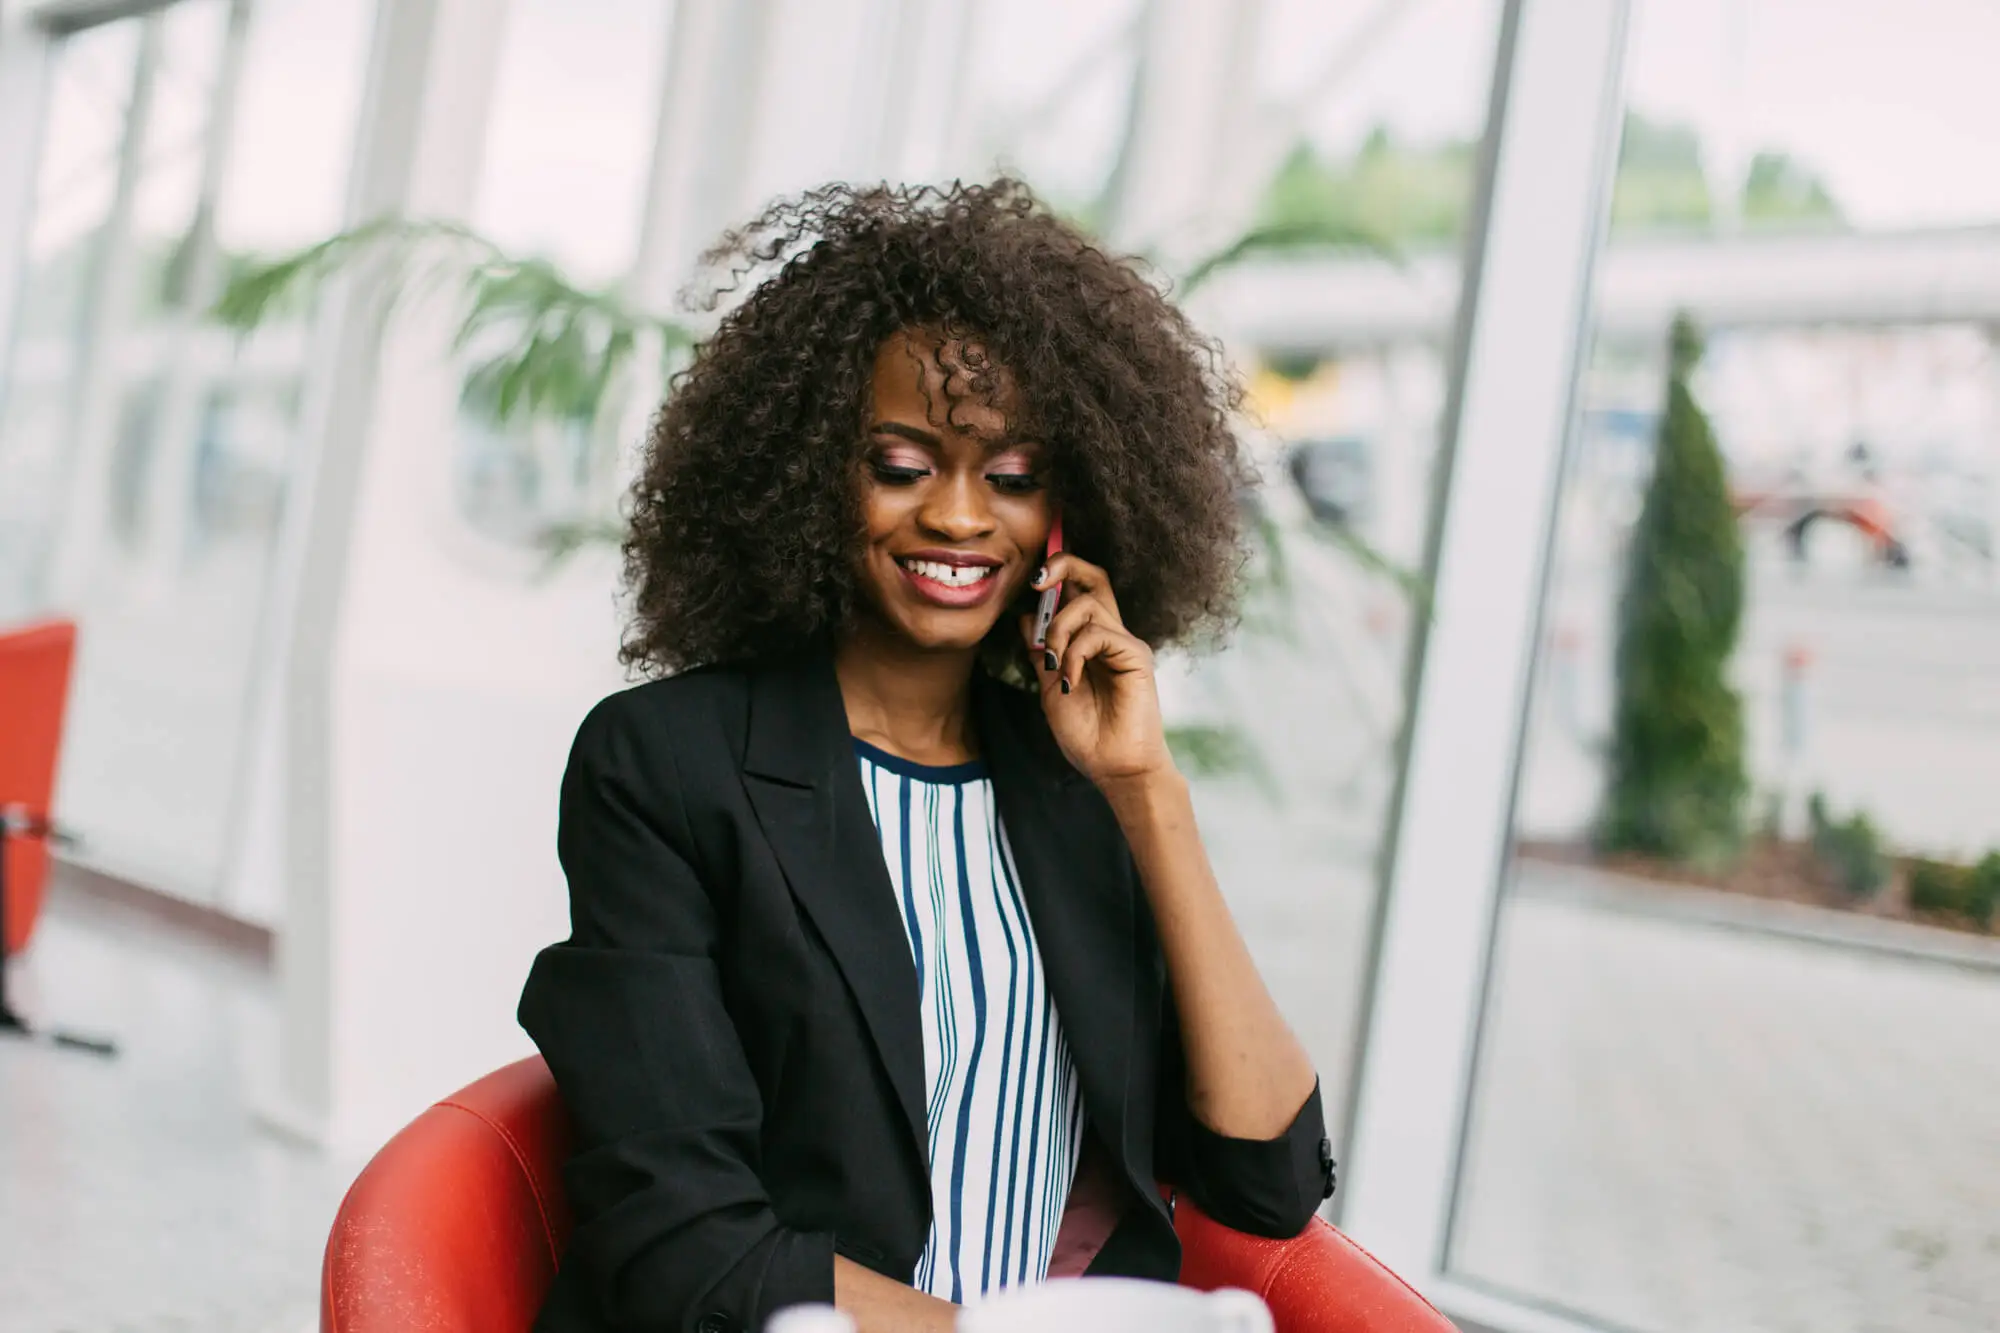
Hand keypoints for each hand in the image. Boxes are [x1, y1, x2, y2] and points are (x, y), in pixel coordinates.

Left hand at [1020, 554, 1174, 789]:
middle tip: (1037, 582)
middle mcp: (1111, 635)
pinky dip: (1075, 654)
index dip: (1058, 574)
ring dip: (1059, 631)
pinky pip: (1098, 634)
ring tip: (1054, 665)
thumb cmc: (1086, 735)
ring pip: (1087, 604)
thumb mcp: (1051, 688)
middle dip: (1064, 566)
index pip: (1079, 590)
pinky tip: (1071, 681)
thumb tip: (1025, 619)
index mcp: (1092, 641)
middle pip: (1095, 577)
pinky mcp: (1136, 655)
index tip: (1032, 583)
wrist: (1113, 768)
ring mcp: (1125, 643)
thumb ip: (1042, 654)